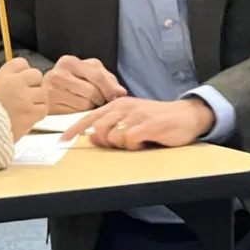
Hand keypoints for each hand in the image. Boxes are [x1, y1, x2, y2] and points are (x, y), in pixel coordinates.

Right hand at [0, 58, 47, 141]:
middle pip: (36, 74)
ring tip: (25, 108)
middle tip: (25, 96)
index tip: (20, 81)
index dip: (23, 72)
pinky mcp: (30, 114)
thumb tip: (22, 78)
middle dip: (33, 84)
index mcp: (3, 75)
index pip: (21, 63)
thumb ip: (6, 81)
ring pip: (42, 93)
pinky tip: (27, 117)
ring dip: (37, 100)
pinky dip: (37, 113)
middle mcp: (16, 83)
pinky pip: (43, 109)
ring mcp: (25, 99)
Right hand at [45, 55, 127, 113]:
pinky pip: (74, 115)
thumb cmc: (72, 79)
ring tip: (89, 104)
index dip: (110, 88)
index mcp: (70, 62)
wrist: (44, 90)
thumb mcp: (88, 71)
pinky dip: (81, 114)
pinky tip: (79, 110)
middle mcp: (58, 74)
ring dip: (91, 108)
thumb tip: (121, 92)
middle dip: (101, 99)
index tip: (117, 96)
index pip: (97, 76)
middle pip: (92, 93)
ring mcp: (52, 92)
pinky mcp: (49, 107)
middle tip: (102, 102)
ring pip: (84, 105)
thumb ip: (107, 79)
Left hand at [60, 97, 215, 150]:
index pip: (89, 117)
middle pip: (99, 129)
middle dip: (106, 141)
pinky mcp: (148, 125)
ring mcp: (137, 115)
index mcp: (117, 105)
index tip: (62, 141)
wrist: (186, 115)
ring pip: (114, 137)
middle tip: (123, 143)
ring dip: (124, 145)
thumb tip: (92, 138)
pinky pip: (130, 140)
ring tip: (138, 140)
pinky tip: (145, 141)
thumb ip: (111, 127)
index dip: (74, 129)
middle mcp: (124, 107)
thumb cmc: (157, 120)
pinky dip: (135, 145)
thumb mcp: (131, 120)